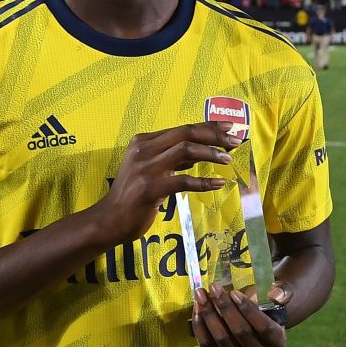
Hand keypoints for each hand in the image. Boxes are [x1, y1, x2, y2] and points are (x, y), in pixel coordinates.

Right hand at [96, 122, 240, 243]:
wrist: (110, 220)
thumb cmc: (131, 196)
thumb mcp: (149, 169)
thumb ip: (171, 159)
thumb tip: (199, 152)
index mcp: (142, 142)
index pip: (181, 128)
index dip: (207, 126)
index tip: (229, 127)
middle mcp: (143, 150)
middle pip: (186, 133)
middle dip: (214, 135)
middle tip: (236, 141)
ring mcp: (146, 168)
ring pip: (186, 151)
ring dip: (211, 153)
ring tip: (229, 159)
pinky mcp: (150, 189)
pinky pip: (184, 181)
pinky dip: (204, 181)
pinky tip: (218, 183)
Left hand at [191, 282, 289, 346]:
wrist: (255, 317)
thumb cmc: (267, 304)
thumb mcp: (280, 294)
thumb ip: (283, 292)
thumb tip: (275, 295)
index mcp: (277, 342)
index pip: (264, 328)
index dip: (248, 310)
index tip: (234, 292)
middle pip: (241, 333)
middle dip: (225, 308)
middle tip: (214, 287)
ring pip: (222, 339)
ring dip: (209, 314)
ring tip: (201, 294)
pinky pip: (207, 344)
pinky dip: (199, 326)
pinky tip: (196, 308)